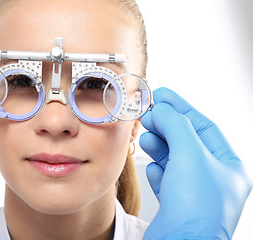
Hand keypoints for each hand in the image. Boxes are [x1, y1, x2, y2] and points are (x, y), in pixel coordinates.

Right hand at [139, 87, 251, 239]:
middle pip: (187, 141)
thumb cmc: (196, 209)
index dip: (182, 108)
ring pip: (173, 158)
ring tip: (146, 137)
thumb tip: (161, 109)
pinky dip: (157, 168)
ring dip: (159, 146)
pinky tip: (153, 166)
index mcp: (228, 166)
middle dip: (167, 126)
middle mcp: (212, 179)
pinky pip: (165, 177)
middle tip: (149, 114)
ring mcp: (193, 192)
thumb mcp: (190, 155)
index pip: (204, 127)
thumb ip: (176, 126)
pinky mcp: (175, 203)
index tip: (163, 95)